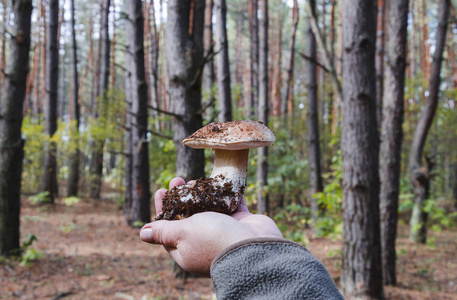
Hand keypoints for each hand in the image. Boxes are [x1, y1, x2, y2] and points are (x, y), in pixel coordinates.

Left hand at [140, 177, 282, 276]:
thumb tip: (142, 233)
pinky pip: (231, 205)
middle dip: (182, 197)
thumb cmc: (213, 239)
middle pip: (188, 217)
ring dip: (202, 194)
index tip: (161, 190)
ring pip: (209, 209)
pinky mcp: (241, 223)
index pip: (168, 229)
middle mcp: (204, 243)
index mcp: (186, 251)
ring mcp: (224, 232)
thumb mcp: (182, 233)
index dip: (162, 209)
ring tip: (195, 179)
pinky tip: (219, 181)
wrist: (254, 247)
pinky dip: (225, 194)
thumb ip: (164, 231)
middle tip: (177, 179)